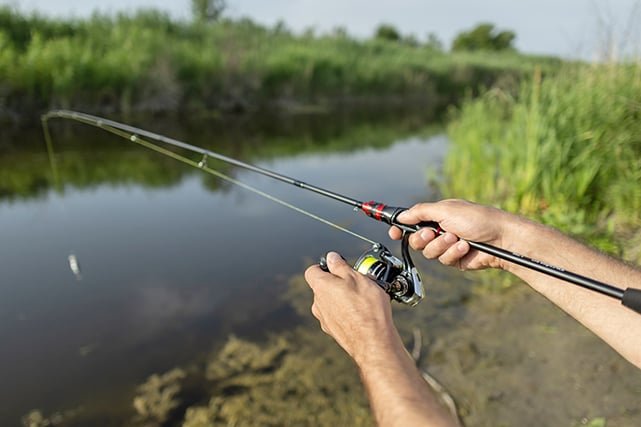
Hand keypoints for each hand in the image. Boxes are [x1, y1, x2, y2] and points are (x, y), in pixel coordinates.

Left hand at [304, 251, 394, 362]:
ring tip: (365, 299)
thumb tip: (331, 258)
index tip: (338, 266)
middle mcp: (318, 304)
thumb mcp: (356, 277)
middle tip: (359, 282)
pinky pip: (338, 315)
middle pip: (324, 286)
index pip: (312, 271)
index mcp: (320, 287)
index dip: (324, 266)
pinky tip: (364, 313)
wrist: (373, 342)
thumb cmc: (366, 309)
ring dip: (345, 298)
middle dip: (340, 282)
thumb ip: (340, 266)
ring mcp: (325, 319)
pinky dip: (348, 312)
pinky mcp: (334, 331)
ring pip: (332, 302)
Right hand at [388, 199, 517, 270]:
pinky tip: (465, 247)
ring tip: (457, 238)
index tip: (393, 232)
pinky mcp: (455, 260)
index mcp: (437, 215)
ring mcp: (447, 246)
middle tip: (432, 233)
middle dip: (422, 238)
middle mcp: (440, 230)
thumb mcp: (446, 210)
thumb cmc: (477, 219)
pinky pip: (443, 260)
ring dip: (442, 245)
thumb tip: (401, 215)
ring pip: (429, 252)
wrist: (501, 238)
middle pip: (415, 240)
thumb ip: (420, 212)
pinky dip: (453, 253)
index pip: (412, 221)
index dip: (400, 227)